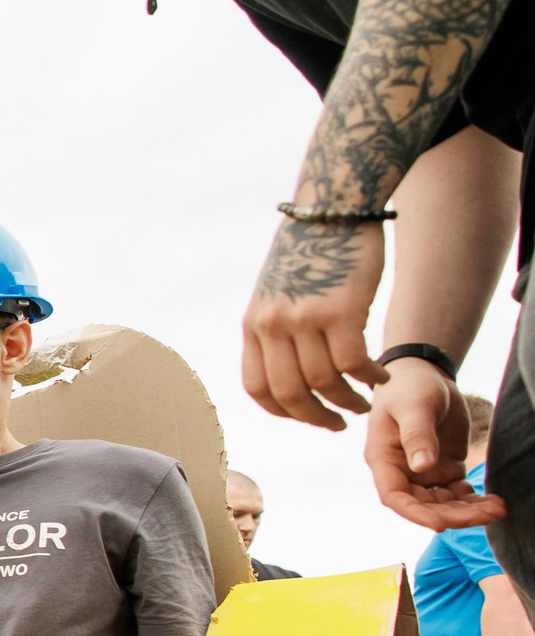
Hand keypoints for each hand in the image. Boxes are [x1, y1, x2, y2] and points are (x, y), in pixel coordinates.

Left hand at [241, 217, 386, 430]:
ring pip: (324, 382)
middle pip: (290, 393)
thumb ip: (277, 330)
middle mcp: (273, 325)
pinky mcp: (341, 310)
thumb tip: (287, 369)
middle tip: (338, 425)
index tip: (306, 416)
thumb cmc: (312, 253)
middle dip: (315, 418)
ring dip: (348, 401)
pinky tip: (381, 379)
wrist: (333, 209)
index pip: (258, 387)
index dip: (283, 411)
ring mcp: (305, 318)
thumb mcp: (277, 294)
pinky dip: (369, 379)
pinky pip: (354, 363)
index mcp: (254, 324)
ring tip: (364, 402)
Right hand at [364, 361, 504, 529]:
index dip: (416, 514)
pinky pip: (459, 493)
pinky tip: (495, 501)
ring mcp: (423, 472)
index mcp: (384, 459)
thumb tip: (422, 467)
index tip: (442, 524)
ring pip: (444, 504)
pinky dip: (475, 501)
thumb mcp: (414, 407)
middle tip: (487, 514)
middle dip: (454, 515)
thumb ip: (417, 435)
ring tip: (498, 509)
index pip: (395, 496)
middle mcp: (402, 472)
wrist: (424, 375)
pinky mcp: (444, 468)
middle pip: (424, 506)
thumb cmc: (409, 387)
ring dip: (469, 511)